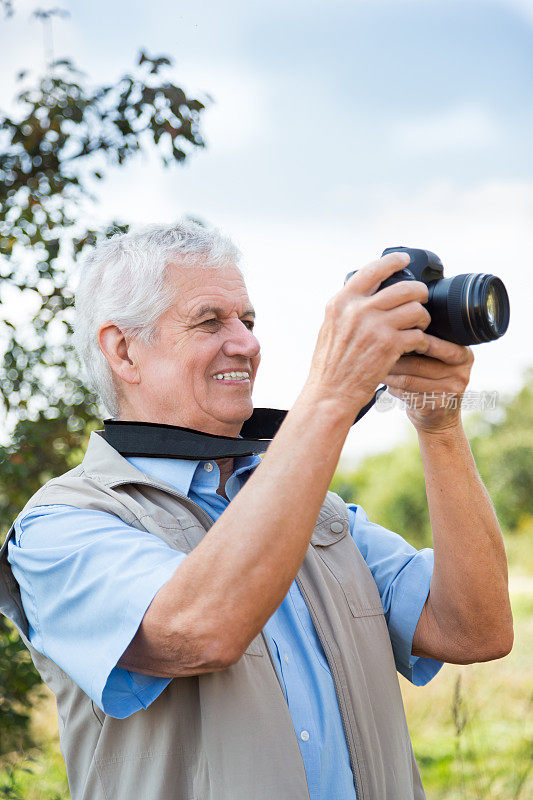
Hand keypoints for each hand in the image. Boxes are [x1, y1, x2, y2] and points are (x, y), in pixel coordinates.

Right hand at [306, 252, 431, 415]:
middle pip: (404, 288)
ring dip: (422, 318)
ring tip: (419, 326)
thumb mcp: (330, 326)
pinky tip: (415, 346)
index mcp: (342, 302)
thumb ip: (347, 308)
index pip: (372, 270)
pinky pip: (418, 334)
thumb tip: (366, 293)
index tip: (404, 259)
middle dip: (419, 293)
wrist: (331, 393)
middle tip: (421, 299)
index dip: (393, 261)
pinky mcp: (390, 345)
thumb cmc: (330, 365)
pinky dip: (421, 341)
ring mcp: (375, 326)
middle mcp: (358, 309)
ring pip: (416, 309)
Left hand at [384, 335, 473, 432]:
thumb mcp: (439, 361)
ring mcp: (450, 392)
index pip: (434, 344)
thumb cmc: (434, 382)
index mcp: (464, 355)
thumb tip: (396, 331)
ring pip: (409, 379)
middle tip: (377, 354)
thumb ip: (426, 346)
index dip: (411, 341)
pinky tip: (389, 384)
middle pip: (418, 363)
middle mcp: (461, 373)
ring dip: (390, 374)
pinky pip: (407, 394)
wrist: (440, 419)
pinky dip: (393, 388)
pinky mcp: (436, 406)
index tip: (392, 338)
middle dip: (394, 358)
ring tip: (379, 369)